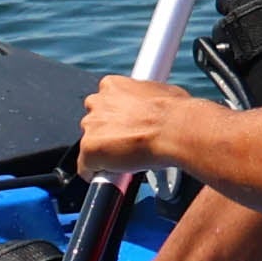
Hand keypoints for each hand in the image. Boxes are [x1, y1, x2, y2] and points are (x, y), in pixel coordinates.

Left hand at [78, 76, 195, 176]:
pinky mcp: (89, 149)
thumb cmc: (176, 112)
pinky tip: (111, 175)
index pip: (104, 100)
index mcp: (112, 85)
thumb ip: (146, 99)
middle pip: (93, 120)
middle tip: (126, 141)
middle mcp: (97, 102)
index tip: (125, 124)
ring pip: (89, 143)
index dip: (116, 114)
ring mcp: (91, 126)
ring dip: (103, 151)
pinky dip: (95, 172)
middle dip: (107, 131)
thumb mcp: (161, 93)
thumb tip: (155, 107)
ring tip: (123, 160)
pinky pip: (85, 166)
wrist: (176, 130)